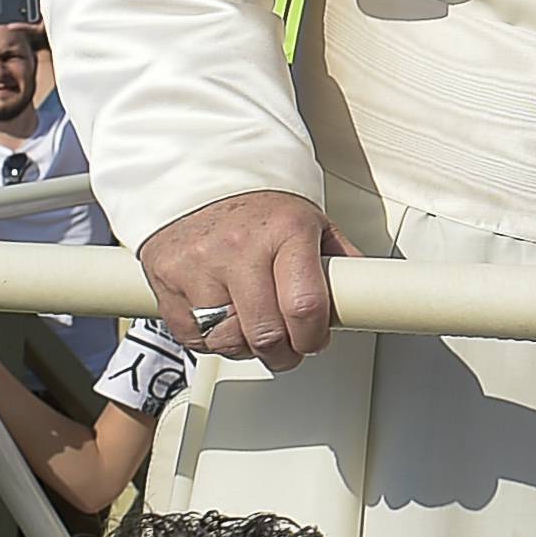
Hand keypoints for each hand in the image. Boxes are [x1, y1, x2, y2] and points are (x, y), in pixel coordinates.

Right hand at [140, 189, 343, 369]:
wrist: (204, 182)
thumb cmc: (263, 211)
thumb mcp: (311, 224)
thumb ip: (340, 263)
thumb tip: (367, 299)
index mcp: (286, 230)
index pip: (305, 306)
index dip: (313, 338)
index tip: (315, 341)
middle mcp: (239, 248)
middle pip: (266, 334)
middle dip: (284, 353)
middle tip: (290, 347)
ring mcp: (198, 266)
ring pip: (228, 342)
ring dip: (247, 348)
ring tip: (256, 328)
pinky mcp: (168, 282)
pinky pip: (194, 338)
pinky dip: (213, 339)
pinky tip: (225, 318)